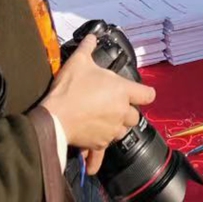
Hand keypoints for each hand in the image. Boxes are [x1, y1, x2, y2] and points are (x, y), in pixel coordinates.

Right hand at [41, 35, 155, 174]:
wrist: (55, 117)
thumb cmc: (70, 88)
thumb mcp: (79, 61)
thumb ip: (88, 47)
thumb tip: (92, 36)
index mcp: (122, 91)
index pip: (147, 94)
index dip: (145, 93)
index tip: (140, 93)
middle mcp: (121, 112)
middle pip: (134, 115)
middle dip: (126, 111)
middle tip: (111, 105)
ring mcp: (111, 130)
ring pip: (121, 132)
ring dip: (115, 127)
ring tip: (101, 121)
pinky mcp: (99, 144)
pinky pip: (102, 154)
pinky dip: (97, 158)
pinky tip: (93, 166)